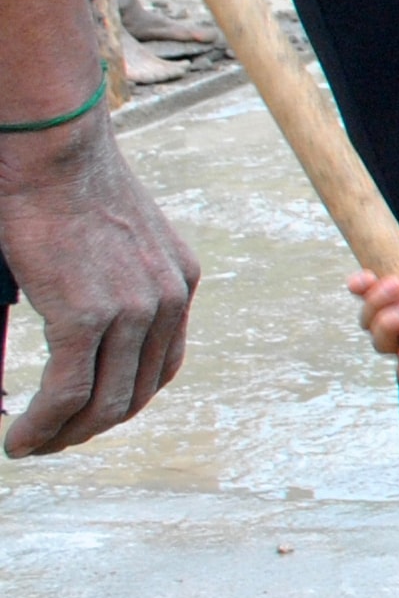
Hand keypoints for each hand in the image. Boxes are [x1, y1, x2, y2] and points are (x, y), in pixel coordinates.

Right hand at [0, 114, 197, 452]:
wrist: (54, 151)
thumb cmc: (70, 185)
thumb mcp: (114, 240)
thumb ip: (112, 284)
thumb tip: (80, 324)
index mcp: (179, 280)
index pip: (162, 363)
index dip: (125, 399)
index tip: (90, 416)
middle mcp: (167, 299)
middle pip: (137, 391)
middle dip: (93, 427)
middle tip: (54, 442)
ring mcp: (132, 310)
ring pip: (103, 403)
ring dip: (64, 435)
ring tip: (31, 447)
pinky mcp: (87, 316)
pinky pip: (67, 392)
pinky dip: (42, 425)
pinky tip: (19, 439)